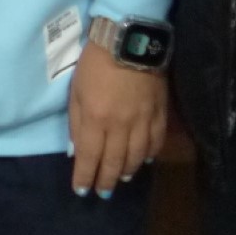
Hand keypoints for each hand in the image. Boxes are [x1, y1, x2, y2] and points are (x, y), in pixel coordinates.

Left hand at [67, 42, 165, 194]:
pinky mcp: (159, 114)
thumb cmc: (94, 64)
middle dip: (106, 181)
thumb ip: (77, 123)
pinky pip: (155, 142)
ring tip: (120, 179)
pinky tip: (143, 161)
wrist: (129, 41)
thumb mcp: (76, 91)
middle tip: (102, 192)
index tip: (81, 190)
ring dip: (127, 171)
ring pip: (137, 157)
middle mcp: (121, 127)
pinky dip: (149, 156)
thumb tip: (78, 151)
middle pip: (114, 162)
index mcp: (97, 119)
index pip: (90, 157)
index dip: (85, 177)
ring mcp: (143, 122)